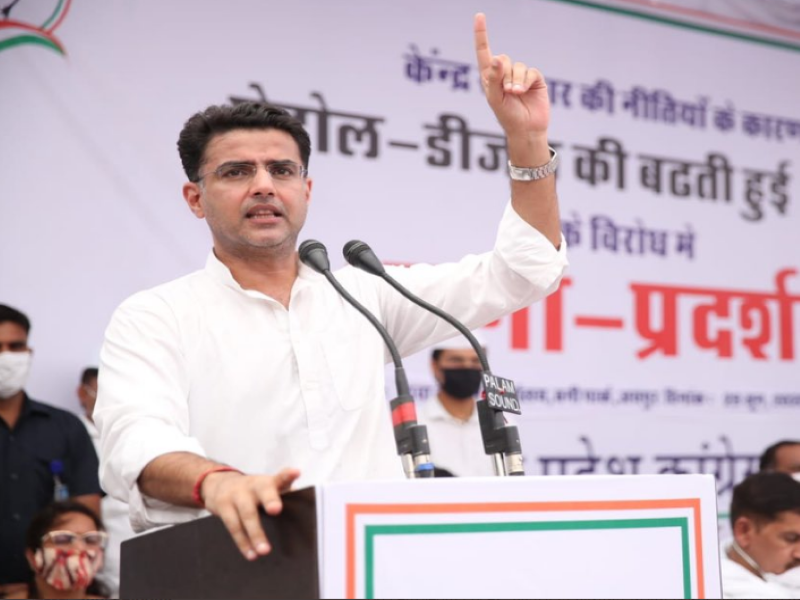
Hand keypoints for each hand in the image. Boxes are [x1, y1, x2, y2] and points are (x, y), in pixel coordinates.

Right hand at [201, 468, 300, 559]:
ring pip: (247, 514)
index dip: (287, 475)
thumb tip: (303, 508)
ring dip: (256, 533)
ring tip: (264, 550)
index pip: (280, 477)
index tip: (295, 473)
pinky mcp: (223, 506)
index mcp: (268, 482)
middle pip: (262, 491)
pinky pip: (234, 527)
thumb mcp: (267, 488)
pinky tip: (251, 554)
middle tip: (276, 509)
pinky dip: (243, 543)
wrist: (219, 484)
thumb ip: (284, 496)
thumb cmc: (253, 491)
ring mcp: (237, 494)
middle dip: (269, 500)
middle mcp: (253, 485)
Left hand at [474, 12, 549, 137]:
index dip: (482, 34)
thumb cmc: (507, 117)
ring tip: (514, 95)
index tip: (479, 16)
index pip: (484, 52)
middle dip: (504, 75)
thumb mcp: (495, 99)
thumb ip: (493, 78)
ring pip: (517, 66)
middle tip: (506, 92)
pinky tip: (523, 92)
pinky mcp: (534, 79)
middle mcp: (504, 74)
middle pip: (502, 59)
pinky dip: (526, 81)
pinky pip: (530, 71)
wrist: (526, 130)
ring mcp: (520, 76)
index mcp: (490, 78)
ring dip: (515, 81)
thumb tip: (497, 58)